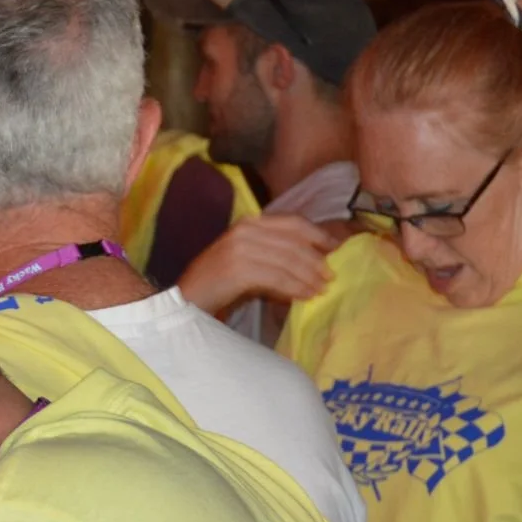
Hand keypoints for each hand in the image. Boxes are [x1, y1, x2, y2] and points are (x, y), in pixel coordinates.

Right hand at [177, 213, 338, 317]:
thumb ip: (273, 252)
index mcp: (249, 223)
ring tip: (321, 289)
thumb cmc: (218, 283)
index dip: (318, 235)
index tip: (336, 249)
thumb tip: (313, 258)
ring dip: (309, 276)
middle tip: (331, 277)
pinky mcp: (237, 270)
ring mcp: (239, 249)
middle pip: (294, 242)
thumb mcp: (247, 259)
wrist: (185, 299)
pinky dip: (294, 287)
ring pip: (288, 260)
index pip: (292, 222)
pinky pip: (276, 278)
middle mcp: (245, 231)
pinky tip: (304, 296)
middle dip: (316, 260)